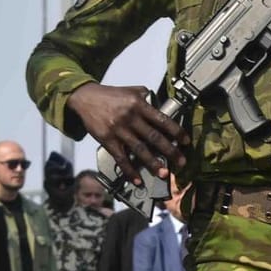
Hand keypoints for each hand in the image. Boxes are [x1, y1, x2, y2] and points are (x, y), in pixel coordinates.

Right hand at [67, 82, 186, 183]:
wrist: (85, 98)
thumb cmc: (110, 95)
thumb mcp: (131, 90)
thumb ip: (146, 97)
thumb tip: (161, 104)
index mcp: (138, 105)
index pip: (162, 120)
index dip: (176, 131)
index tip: (186, 141)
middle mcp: (130, 118)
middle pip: (153, 137)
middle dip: (170, 151)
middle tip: (181, 162)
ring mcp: (118, 130)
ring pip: (139, 149)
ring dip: (152, 163)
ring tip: (163, 173)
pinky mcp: (107, 140)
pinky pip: (120, 158)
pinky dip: (129, 170)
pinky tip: (137, 180)